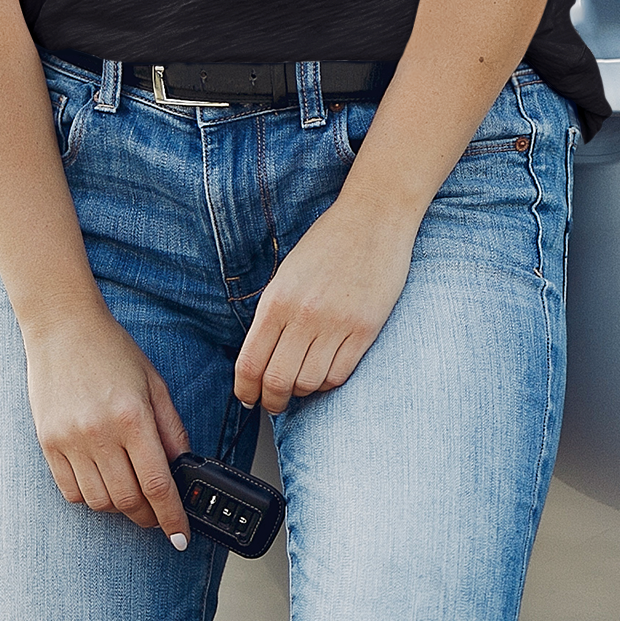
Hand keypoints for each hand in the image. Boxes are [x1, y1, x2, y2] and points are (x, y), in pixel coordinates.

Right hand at [23, 308, 193, 544]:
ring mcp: (70, 441)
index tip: (181, 537)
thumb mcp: (154, 384)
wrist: (62, 328)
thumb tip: (184, 470)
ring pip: (100, 502)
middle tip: (159, 515)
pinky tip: (102, 480)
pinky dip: (90, 497)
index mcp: (132, 416)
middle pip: (128, 500)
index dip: (172, 517)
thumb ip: (172, 429)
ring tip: (130, 491)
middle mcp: (100, 433)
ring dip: (120, 507)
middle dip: (149, 516)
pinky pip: (71, 492)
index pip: (157, 484)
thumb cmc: (112, 351)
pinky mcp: (48, 444)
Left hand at [234, 199, 417, 414]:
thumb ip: (273, 314)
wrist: (373, 218)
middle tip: (274, 402)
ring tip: (302, 382)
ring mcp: (337, 324)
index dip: (246, 389)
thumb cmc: (327, 242)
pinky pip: (340, 374)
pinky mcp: (365, 329)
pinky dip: (328, 381)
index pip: (250, 363)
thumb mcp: (287, 274)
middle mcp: (304, 315)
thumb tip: (260, 360)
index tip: (248, 397)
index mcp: (277, 299)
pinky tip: (325, 371)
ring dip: (302, 390)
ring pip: (309, 383)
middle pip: (278, 381)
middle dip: (272, 400)